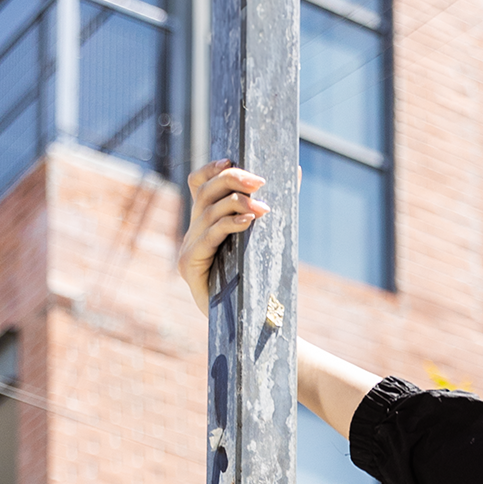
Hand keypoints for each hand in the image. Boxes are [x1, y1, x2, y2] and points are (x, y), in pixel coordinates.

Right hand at [180, 160, 265, 313]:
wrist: (254, 323)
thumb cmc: (260, 280)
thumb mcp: (264, 236)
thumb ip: (273, 205)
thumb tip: (294, 171)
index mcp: (204, 224)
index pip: (197, 185)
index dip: (211, 169)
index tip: (232, 159)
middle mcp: (192, 233)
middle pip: (204, 192)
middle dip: (232, 181)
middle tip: (260, 181)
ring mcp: (188, 249)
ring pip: (207, 212)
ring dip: (236, 204)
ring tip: (262, 207)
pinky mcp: (190, 265)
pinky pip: (209, 237)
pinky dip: (229, 225)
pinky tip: (248, 221)